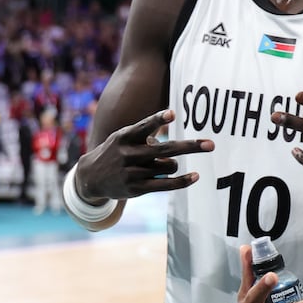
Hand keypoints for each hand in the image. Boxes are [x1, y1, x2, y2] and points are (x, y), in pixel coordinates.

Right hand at [72, 109, 211, 202]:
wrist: (90, 178)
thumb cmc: (115, 152)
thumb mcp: (123, 138)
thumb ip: (145, 135)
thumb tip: (172, 143)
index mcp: (125, 136)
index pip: (144, 126)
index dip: (158, 120)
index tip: (172, 114)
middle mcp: (128, 153)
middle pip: (167, 149)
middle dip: (191, 146)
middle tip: (212, 145)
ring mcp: (132, 172)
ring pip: (169, 166)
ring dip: (174, 165)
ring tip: (163, 164)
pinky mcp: (136, 188)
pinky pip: (167, 184)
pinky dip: (183, 181)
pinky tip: (196, 176)